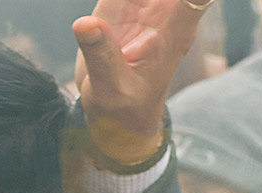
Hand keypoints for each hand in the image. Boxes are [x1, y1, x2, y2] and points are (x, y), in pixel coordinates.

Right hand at [74, 0, 209, 164]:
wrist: (116, 113)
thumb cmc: (122, 107)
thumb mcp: (112, 89)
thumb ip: (103, 57)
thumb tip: (85, 24)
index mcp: (176, 28)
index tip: (168, 0)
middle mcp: (168, 8)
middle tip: (134, 1)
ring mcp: (148, 1)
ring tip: (121, 2)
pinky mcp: (123, 0)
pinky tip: (115, 3)